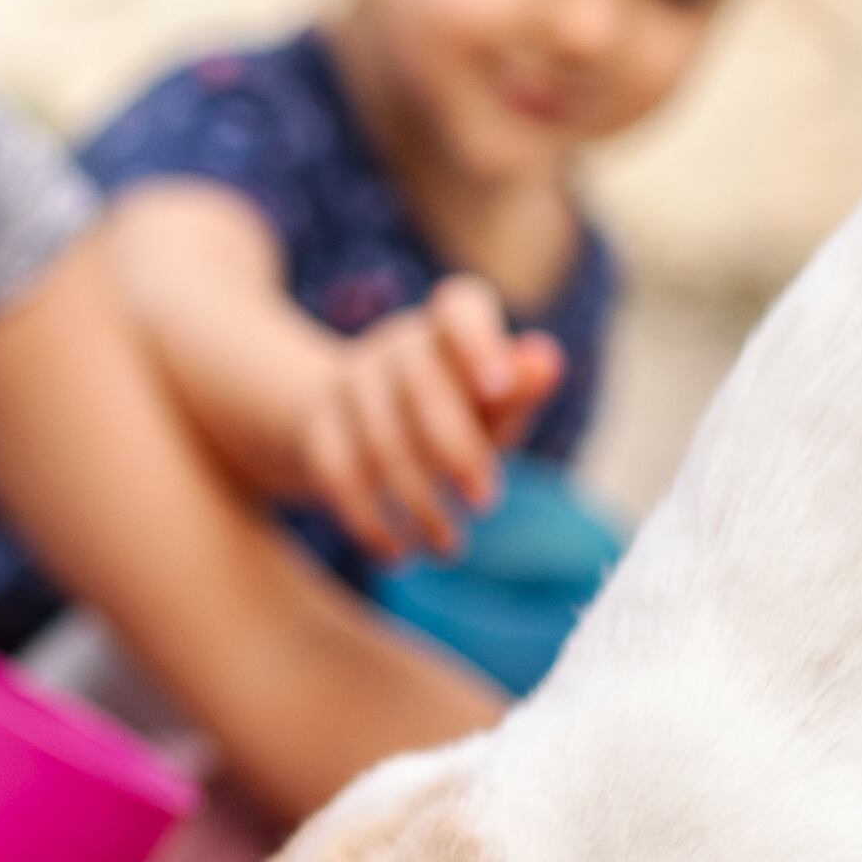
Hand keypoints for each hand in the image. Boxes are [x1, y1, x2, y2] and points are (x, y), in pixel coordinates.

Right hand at [302, 277, 561, 562]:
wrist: (346, 418)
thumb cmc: (450, 413)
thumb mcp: (491, 404)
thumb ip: (519, 389)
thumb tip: (547, 361)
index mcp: (446, 330)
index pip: (458, 309)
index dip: (476, 341)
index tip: (498, 386)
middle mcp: (395, 348)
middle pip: (420, 384)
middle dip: (455, 446)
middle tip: (486, 503)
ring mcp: (348, 384)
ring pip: (379, 438)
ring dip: (418, 501)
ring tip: (449, 549)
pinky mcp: (314, 429)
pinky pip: (336, 471)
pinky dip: (368, 519)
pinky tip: (397, 553)